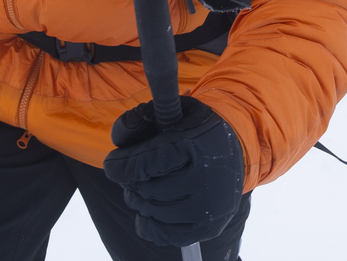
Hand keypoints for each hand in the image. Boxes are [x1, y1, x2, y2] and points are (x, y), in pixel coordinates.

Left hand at [103, 96, 244, 246]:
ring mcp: (209, 206)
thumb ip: (140, 119)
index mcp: (195, 143)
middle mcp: (205, 177)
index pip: (144, 164)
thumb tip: (118, 141)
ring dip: (140, 201)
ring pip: (153, 212)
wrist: (235, 152)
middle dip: (132, 183)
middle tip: (134, 175)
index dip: (120, 166)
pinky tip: (149, 211)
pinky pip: (165, 234)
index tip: (111, 164)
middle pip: (146, 190)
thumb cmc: (194, 130)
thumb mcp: (172, 112)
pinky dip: (150, 224)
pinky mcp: (208, 226)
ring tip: (145, 189)